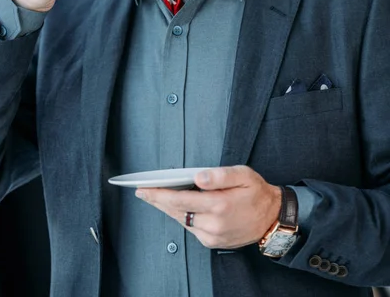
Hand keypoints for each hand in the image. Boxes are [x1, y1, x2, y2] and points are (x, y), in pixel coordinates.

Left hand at [135, 165, 281, 249]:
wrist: (272, 217)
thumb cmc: (256, 192)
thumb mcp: (243, 174)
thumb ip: (220, 175)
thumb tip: (198, 176)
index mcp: (219, 205)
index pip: (179, 200)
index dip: (158, 195)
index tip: (143, 189)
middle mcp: (213, 223)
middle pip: (176, 212)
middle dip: (158, 201)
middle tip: (142, 192)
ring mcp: (212, 235)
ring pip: (182, 221)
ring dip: (168, 209)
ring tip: (156, 196)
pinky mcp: (213, 242)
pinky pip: (191, 228)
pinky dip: (182, 216)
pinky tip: (177, 207)